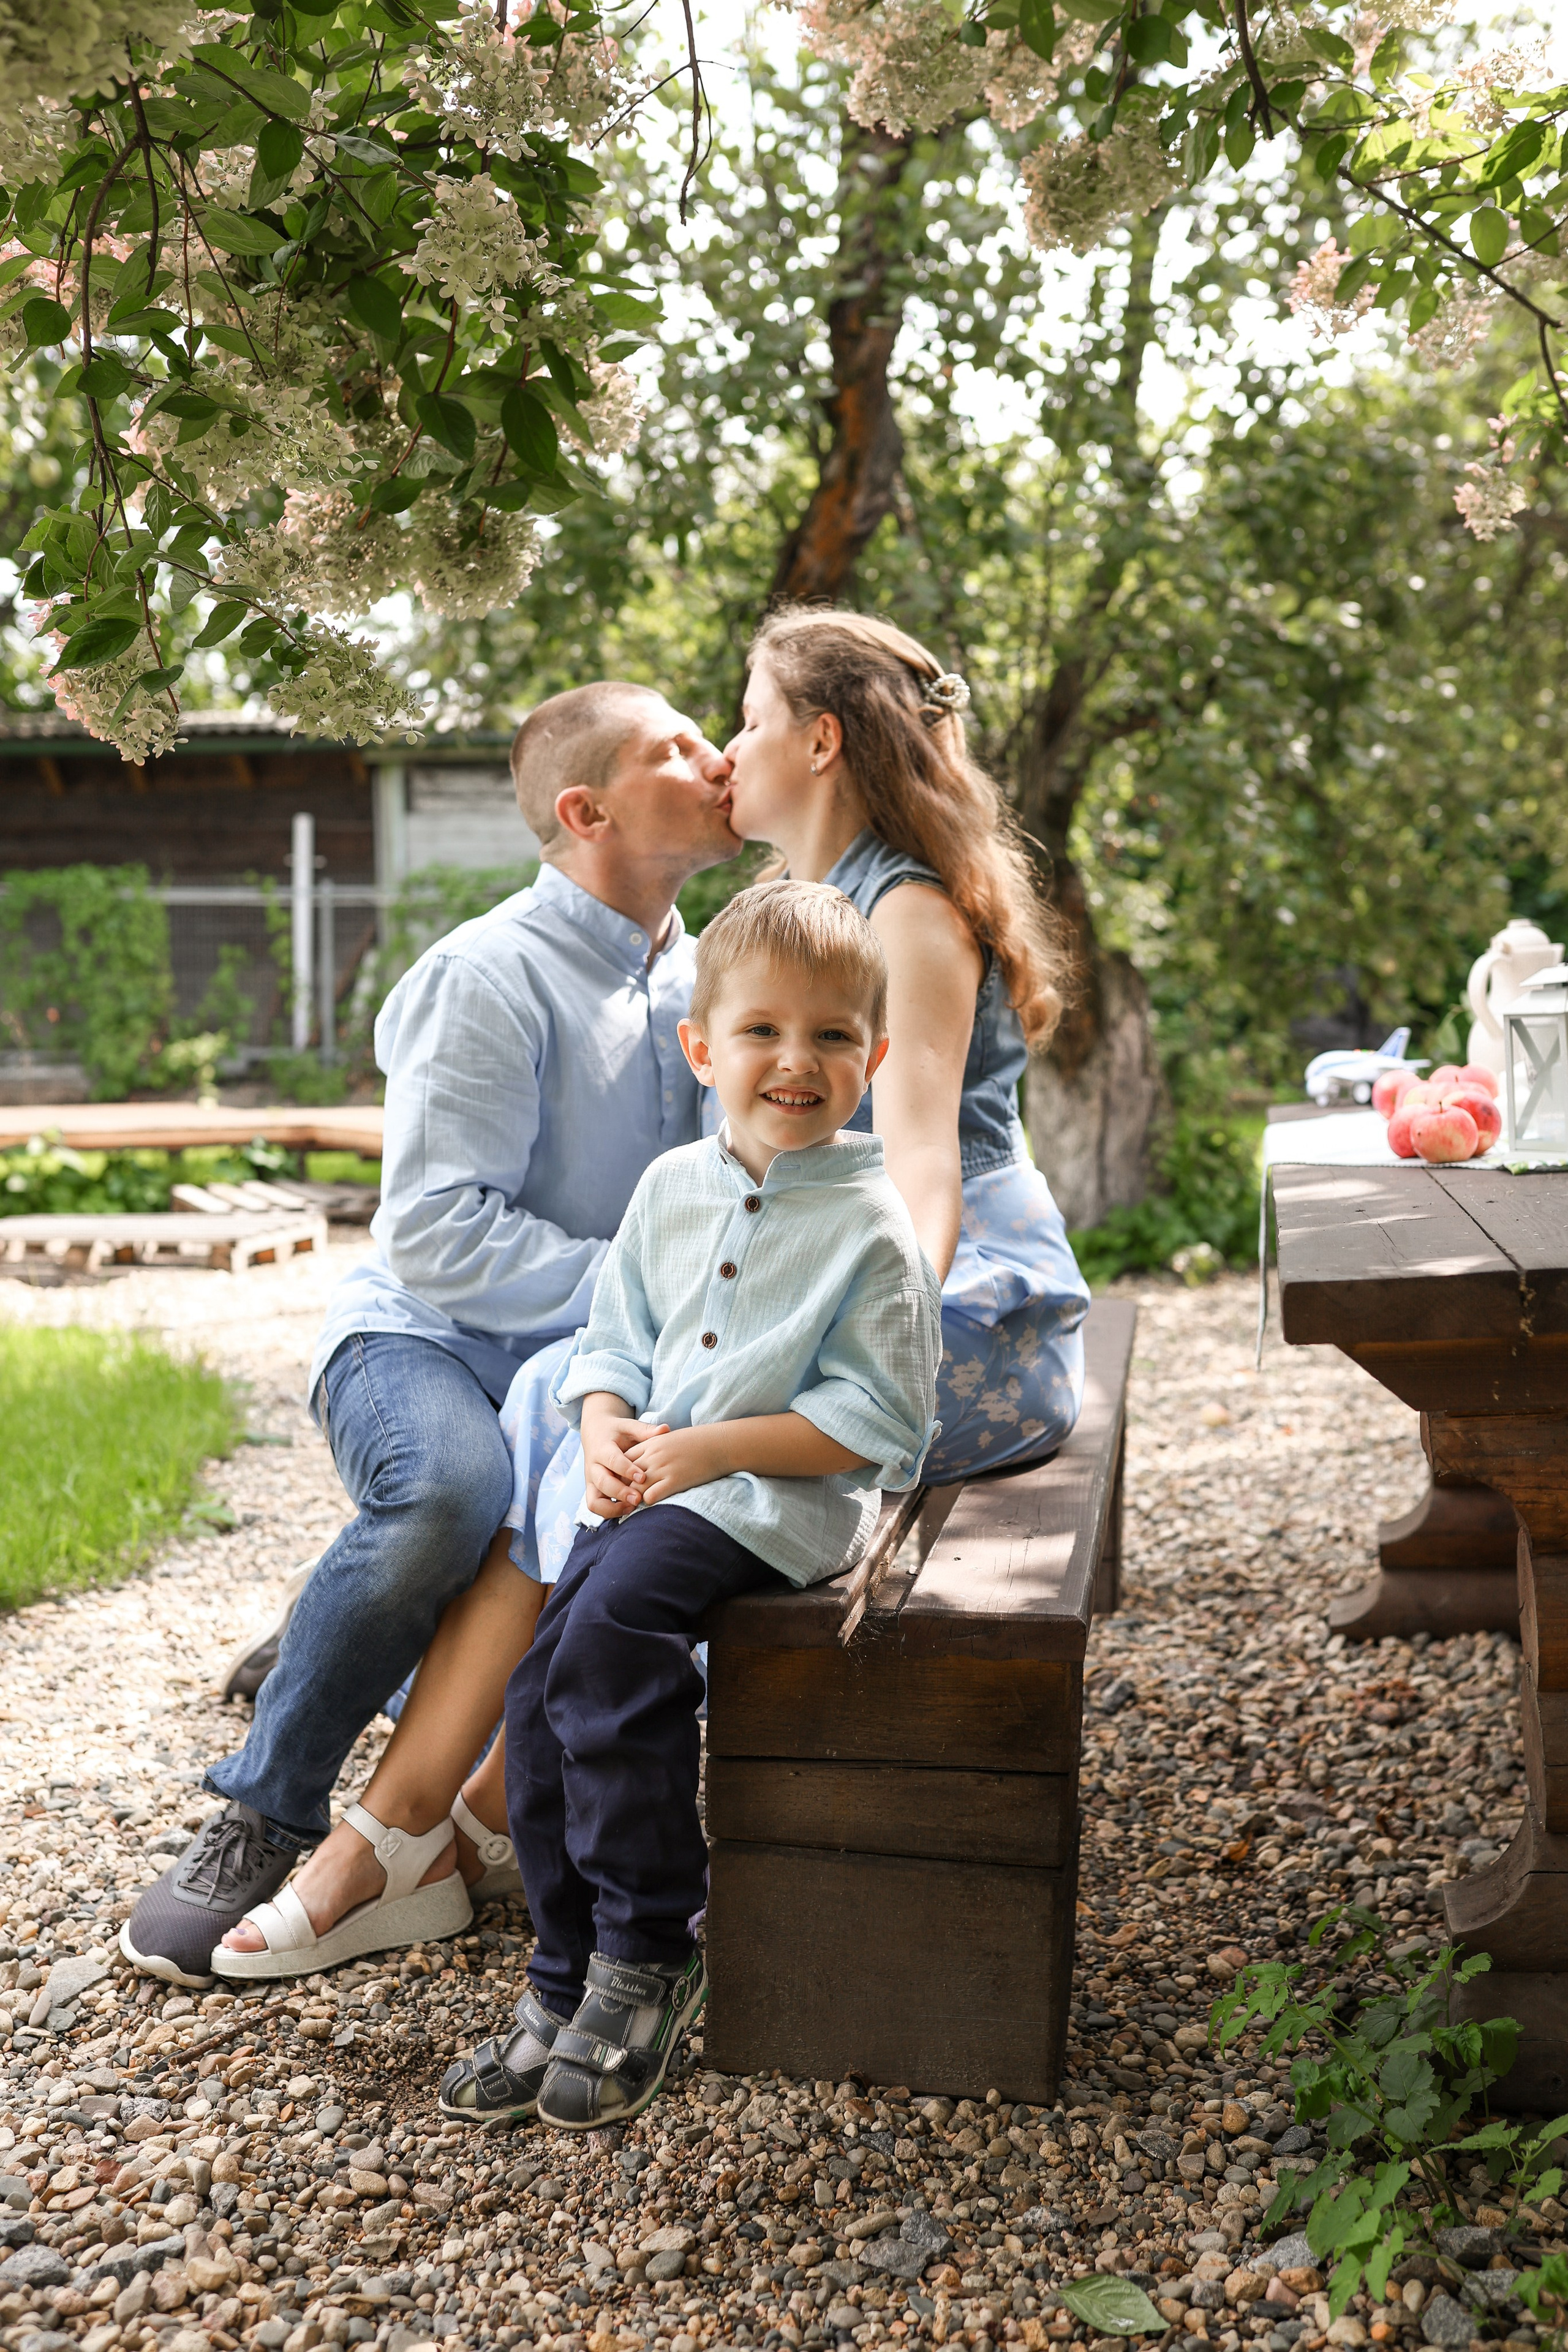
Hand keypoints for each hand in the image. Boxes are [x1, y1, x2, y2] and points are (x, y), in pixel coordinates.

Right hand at [580, 1395, 667, 1518]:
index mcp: (602, 1448)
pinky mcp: (592, 1490)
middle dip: (620, 1492)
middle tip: (639, 1498)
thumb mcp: (628, 1426)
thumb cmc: (616, 1431)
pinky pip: (596, 1507)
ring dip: (613, 1508)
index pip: (612, 1460)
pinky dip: (609, 1512)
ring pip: (595, 1501)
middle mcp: (594, 1467)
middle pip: (603, 1483)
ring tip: (633, 1508)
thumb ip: (645, 1430)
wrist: (595, 1433)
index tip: (643, 1477)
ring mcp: (591, 1481)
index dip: (627, 1470)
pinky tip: (628, 1510)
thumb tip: (666, 1429)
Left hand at [624, 1424, 731, 1506]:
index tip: (623, 1482)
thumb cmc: (698, 1441)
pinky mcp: (674, 1481)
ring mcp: (663, 1468)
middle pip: (625, 1475)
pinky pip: (650, 1496)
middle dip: (622, 1488)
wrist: (720, 1443)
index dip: (620, 1473)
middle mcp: (653, 1455)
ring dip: (633, 1498)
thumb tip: (645, 1460)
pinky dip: (648, 1502)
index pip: (623, 1459)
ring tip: (635, 1506)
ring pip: (634, 1488)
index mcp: (651, 1443)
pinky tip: (653, 1503)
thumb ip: (654, 1447)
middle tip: (624, 1498)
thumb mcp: (670, 1438)